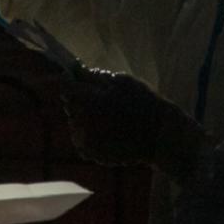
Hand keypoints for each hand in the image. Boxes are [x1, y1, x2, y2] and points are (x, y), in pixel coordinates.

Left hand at [60, 68, 174, 167]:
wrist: (159, 137)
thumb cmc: (143, 103)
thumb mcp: (121, 80)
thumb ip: (95, 77)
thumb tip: (76, 70)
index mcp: (88, 101)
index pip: (64, 88)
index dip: (70, 82)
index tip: (76, 80)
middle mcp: (81, 122)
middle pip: (70, 106)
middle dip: (80, 101)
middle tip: (103, 101)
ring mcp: (85, 140)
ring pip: (75, 123)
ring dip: (85, 119)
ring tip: (109, 118)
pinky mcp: (90, 154)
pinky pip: (82, 139)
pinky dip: (91, 135)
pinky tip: (109, 132)